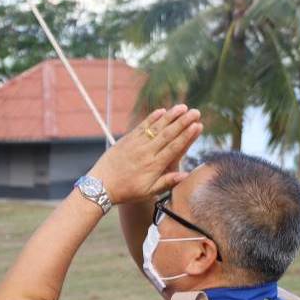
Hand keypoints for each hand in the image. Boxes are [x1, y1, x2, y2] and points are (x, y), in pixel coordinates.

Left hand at [87, 105, 202, 204]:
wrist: (101, 186)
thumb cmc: (126, 191)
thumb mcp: (148, 192)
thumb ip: (167, 182)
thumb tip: (186, 175)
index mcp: (154, 166)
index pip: (174, 147)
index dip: (187, 136)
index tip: (198, 126)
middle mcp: (146, 152)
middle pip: (168, 134)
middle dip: (183, 122)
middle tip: (196, 112)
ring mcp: (136, 144)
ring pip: (156, 127)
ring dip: (170, 116)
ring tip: (183, 107)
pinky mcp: (127, 139)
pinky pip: (142, 126)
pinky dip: (152, 118)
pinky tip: (162, 111)